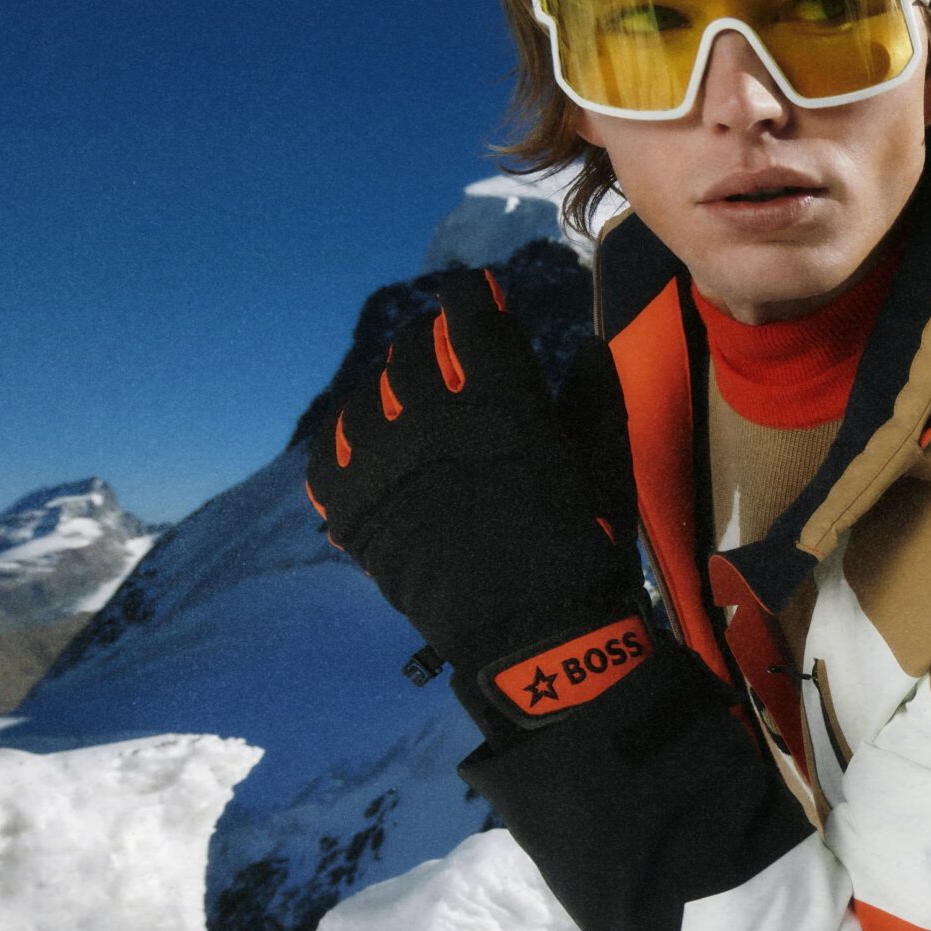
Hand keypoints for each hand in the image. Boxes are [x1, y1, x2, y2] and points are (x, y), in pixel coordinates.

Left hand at [303, 268, 651, 729]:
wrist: (532, 639)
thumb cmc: (583, 549)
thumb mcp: (605, 468)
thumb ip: (594, 400)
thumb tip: (584, 348)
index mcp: (499, 405)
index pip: (472, 320)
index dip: (471, 297)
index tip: (475, 292)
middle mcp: (431, 423)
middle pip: (411, 351)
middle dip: (427, 335)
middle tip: (437, 341)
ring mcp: (383, 468)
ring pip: (364, 397)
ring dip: (383, 385)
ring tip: (397, 392)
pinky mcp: (354, 512)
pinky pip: (326, 455)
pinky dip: (340, 438)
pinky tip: (357, 438)